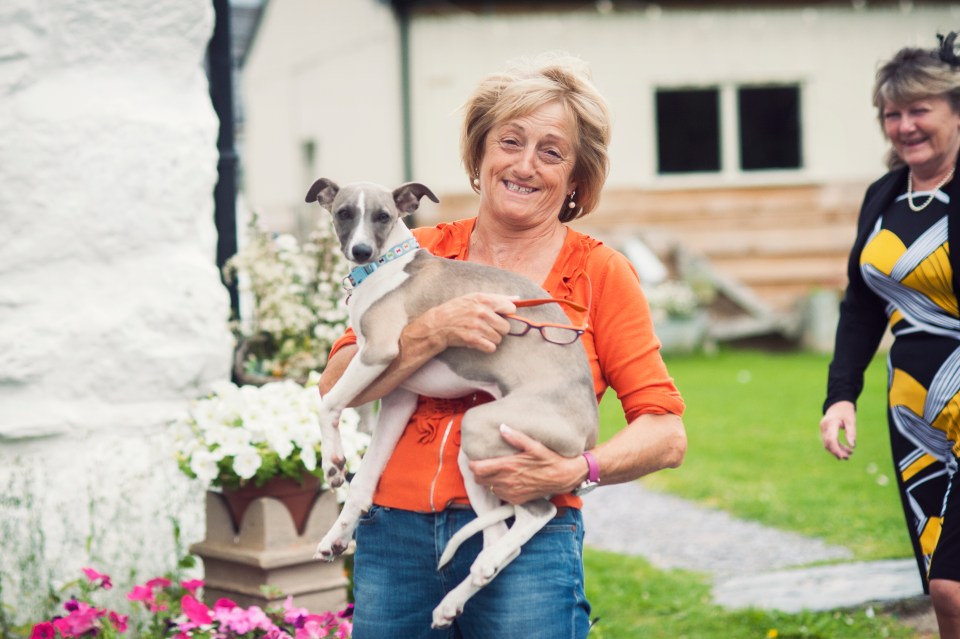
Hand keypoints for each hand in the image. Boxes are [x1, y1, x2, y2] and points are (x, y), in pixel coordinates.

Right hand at [408, 293, 515, 353]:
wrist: (437, 324)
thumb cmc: (457, 310)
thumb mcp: (474, 298)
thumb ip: (496, 298)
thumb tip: (517, 299)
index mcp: (483, 299)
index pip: (510, 307)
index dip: (506, 314)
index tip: (499, 316)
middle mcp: (481, 311)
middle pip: (506, 327)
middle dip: (498, 329)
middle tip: (487, 328)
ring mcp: (477, 326)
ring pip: (499, 338)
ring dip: (491, 339)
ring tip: (480, 334)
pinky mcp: (473, 339)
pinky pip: (491, 347)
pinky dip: (486, 347)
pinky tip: (478, 342)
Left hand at [468, 424, 583, 503]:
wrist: (563, 477)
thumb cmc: (549, 459)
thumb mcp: (534, 445)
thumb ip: (516, 437)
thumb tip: (502, 427)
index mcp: (508, 466)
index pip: (478, 469)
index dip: (473, 464)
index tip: (476, 458)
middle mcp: (507, 482)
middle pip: (479, 480)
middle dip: (479, 472)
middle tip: (484, 464)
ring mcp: (511, 493)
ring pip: (488, 488)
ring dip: (488, 480)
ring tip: (495, 471)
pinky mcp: (516, 500)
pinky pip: (499, 496)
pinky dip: (499, 489)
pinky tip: (506, 480)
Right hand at [820, 400, 856, 459]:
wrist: (838, 404)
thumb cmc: (846, 411)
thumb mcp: (851, 421)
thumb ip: (851, 433)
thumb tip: (853, 446)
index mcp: (831, 423)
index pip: (831, 439)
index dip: (836, 449)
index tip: (843, 457)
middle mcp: (824, 426)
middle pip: (828, 443)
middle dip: (837, 452)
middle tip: (848, 458)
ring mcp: (823, 429)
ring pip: (827, 443)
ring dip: (837, 450)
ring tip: (848, 455)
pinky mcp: (824, 431)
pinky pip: (828, 441)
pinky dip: (836, 446)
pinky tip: (844, 450)